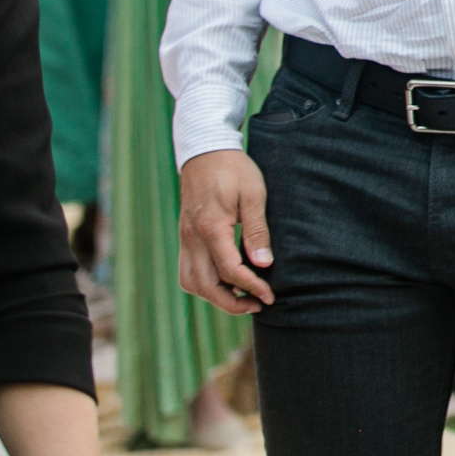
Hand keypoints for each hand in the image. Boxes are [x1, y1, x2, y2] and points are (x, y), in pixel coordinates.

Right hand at [178, 149, 274, 313]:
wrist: (205, 151)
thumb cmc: (233, 169)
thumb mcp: (254, 195)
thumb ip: (257, 231)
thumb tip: (264, 263)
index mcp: (211, 227)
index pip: (229, 270)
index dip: (251, 287)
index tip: (269, 295)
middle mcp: (192, 238)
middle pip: (205, 286)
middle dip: (230, 302)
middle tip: (257, 304)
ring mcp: (185, 238)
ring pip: (191, 283)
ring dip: (214, 296)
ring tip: (241, 296)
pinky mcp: (184, 237)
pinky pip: (187, 271)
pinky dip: (204, 284)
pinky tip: (225, 281)